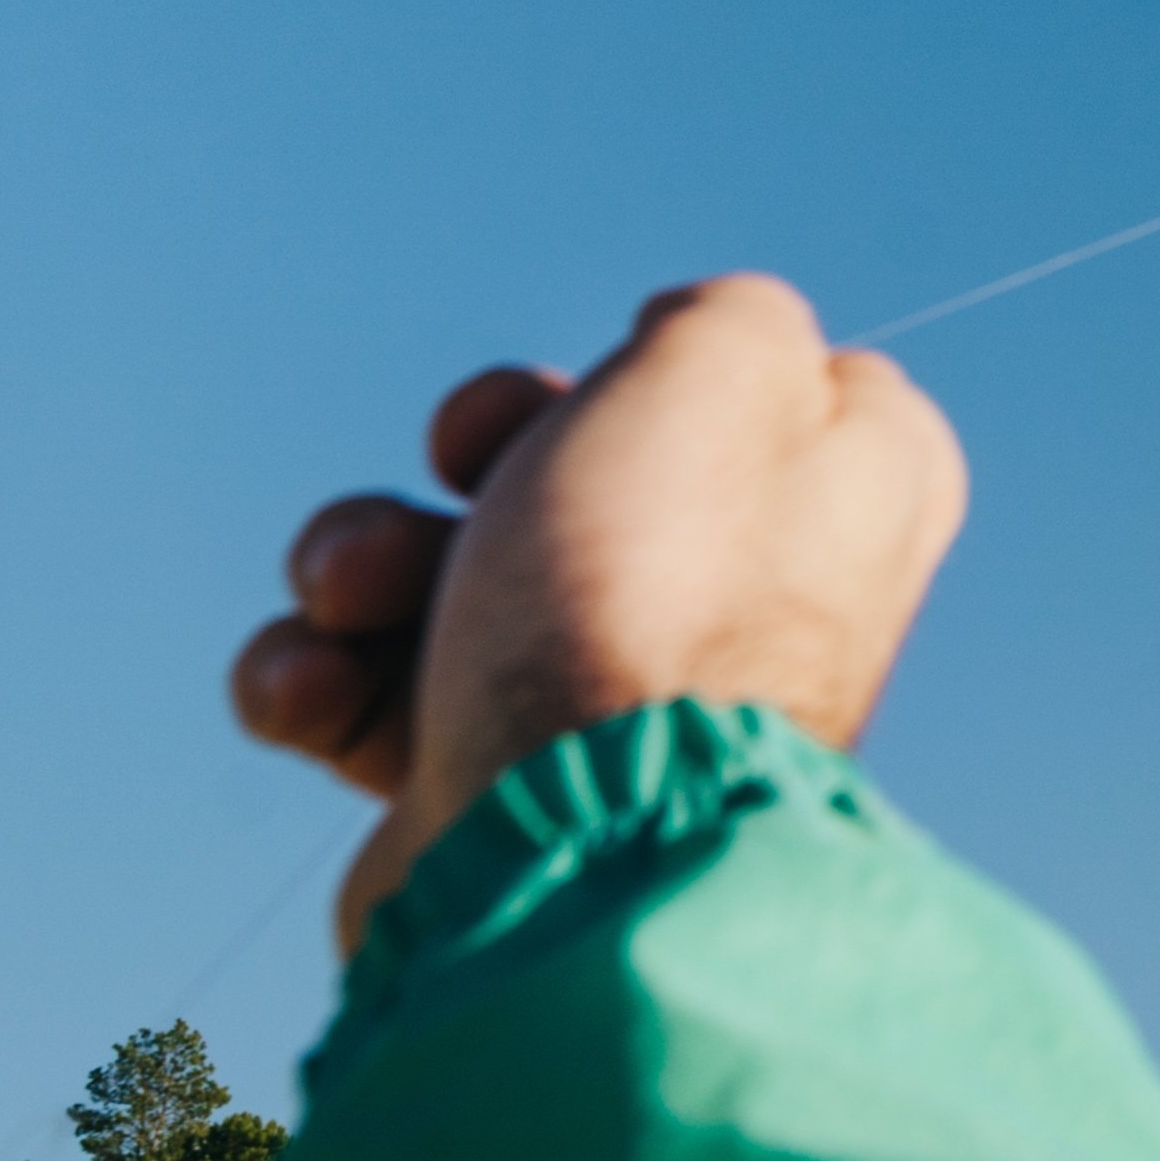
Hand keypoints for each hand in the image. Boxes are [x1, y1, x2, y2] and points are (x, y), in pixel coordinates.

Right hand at [230, 275, 969, 953]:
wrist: (571, 845)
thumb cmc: (653, 591)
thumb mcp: (726, 364)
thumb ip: (726, 315)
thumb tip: (683, 349)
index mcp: (846, 490)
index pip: (746, 383)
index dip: (650, 371)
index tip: (614, 392)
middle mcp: (742, 593)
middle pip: (563, 462)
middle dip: (469, 451)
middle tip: (461, 471)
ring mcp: (607, 692)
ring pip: (437, 567)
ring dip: (359, 561)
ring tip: (349, 602)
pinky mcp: (488, 780)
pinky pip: (364, 692)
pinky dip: (316, 679)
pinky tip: (313, 696)